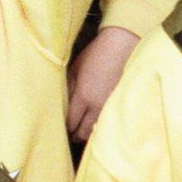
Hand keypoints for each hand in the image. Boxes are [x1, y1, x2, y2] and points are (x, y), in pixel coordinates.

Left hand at [67, 26, 138, 142]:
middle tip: (68, 132)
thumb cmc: (95, 54)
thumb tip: (60, 106)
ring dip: (87, 133)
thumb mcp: (75, 69)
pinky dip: (99, 127)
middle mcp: (97, 105)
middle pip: (82, 133)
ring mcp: (110, 106)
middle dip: (74, 134)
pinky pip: (106, 123)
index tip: (59, 127)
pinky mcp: (119, 104)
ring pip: (95, 131)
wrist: (122, 46)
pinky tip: (94, 123)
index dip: (63, 127)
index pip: (70, 122)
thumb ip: (67, 89)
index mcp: (83, 95)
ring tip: (81, 130)